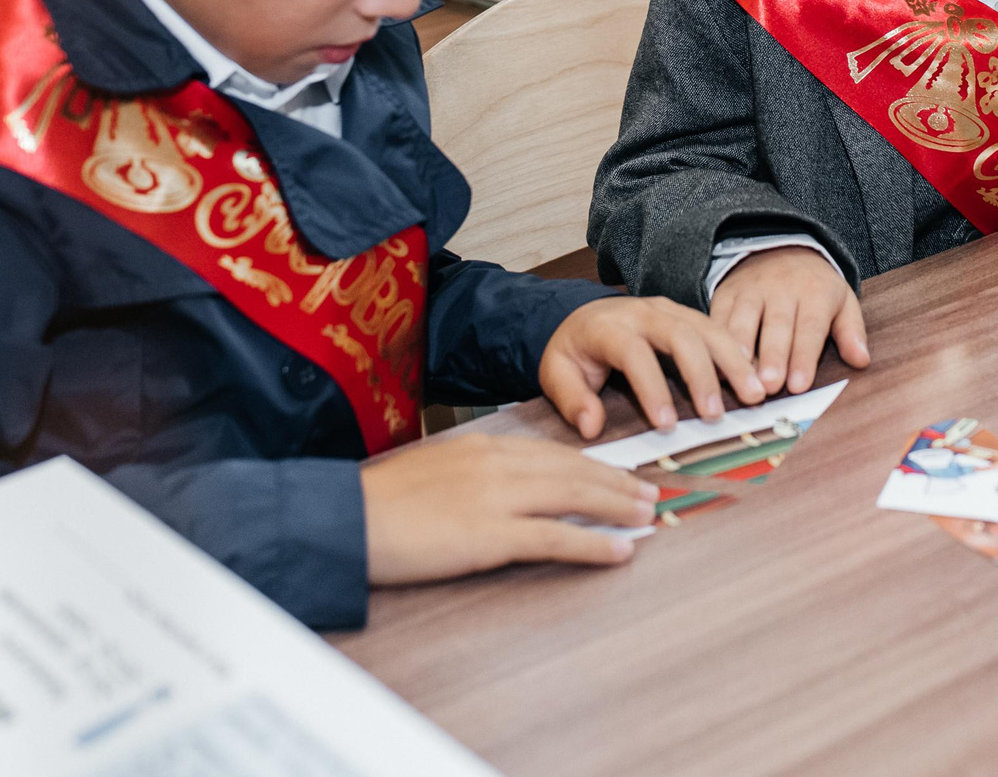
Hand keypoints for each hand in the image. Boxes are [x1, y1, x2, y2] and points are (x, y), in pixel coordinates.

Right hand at [362, 433, 658, 584]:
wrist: (346, 519)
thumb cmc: (381, 503)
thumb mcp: (434, 473)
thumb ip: (472, 475)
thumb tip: (503, 491)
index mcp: (482, 447)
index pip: (552, 452)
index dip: (592, 464)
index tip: (619, 473)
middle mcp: (496, 464)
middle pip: (574, 469)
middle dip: (617, 481)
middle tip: (650, 491)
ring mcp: (496, 498)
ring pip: (574, 496)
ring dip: (617, 506)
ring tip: (648, 516)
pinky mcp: (490, 536)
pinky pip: (555, 538)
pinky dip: (594, 544)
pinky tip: (620, 551)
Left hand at [540, 294, 766, 438]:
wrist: (583, 317)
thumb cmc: (574, 352)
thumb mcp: (557, 374)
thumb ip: (572, 401)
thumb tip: (592, 427)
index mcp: (608, 327)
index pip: (633, 353)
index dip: (651, 388)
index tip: (666, 425)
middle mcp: (642, 312)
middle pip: (679, 334)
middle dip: (701, 375)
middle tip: (715, 415)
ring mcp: (668, 310)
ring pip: (706, 328)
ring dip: (732, 361)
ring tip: (753, 394)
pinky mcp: (686, 314)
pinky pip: (717, 328)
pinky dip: (737, 351)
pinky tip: (754, 375)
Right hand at [711, 245, 870, 396]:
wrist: (781, 248)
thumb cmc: (815, 287)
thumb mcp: (842, 301)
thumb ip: (851, 331)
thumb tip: (861, 361)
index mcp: (815, 292)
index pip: (810, 327)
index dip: (804, 357)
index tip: (798, 385)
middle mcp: (781, 288)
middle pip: (776, 326)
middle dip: (772, 357)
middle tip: (768, 386)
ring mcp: (751, 289)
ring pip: (744, 319)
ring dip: (740, 348)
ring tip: (739, 374)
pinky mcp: (726, 292)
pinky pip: (718, 315)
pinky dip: (715, 338)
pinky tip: (714, 360)